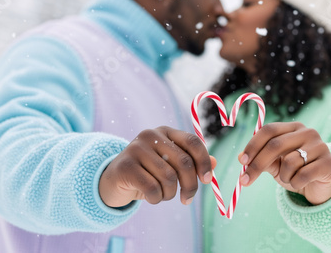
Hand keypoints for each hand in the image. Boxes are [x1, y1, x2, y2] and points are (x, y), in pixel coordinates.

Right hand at [99, 126, 215, 207]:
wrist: (115, 180)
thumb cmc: (148, 172)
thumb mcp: (171, 165)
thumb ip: (192, 163)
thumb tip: (215, 163)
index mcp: (166, 132)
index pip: (193, 142)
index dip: (204, 162)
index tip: (207, 180)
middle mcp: (151, 136)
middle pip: (184, 162)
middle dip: (190, 185)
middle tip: (187, 199)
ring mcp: (136, 148)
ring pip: (168, 178)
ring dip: (170, 194)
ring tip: (163, 195)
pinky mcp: (125, 166)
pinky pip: (152, 188)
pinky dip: (156, 198)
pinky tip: (152, 198)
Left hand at [238, 122, 330, 204]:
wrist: (320, 187)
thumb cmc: (295, 172)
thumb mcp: (276, 165)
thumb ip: (260, 159)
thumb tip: (241, 157)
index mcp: (293, 128)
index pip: (269, 130)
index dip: (253, 145)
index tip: (242, 161)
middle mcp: (308, 133)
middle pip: (276, 145)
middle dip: (258, 164)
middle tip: (244, 181)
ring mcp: (321, 147)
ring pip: (290, 162)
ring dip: (283, 176)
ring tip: (289, 179)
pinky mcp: (329, 163)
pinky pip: (303, 175)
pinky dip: (295, 184)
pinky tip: (300, 184)